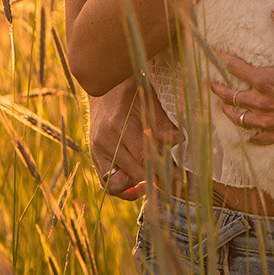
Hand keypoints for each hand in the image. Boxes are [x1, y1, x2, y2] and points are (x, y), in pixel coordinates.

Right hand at [88, 78, 179, 195]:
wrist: (102, 87)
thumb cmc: (130, 92)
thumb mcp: (149, 101)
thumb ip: (163, 123)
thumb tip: (179, 140)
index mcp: (119, 125)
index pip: (144, 156)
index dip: (163, 170)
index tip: (179, 179)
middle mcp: (104, 142)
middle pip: (133, 172)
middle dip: (156, 180)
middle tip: (173, 182)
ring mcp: (96, 151)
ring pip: (116, 185)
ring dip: (136, 186)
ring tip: (154, 180)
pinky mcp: (94, 158)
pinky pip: (107, 183)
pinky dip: (123, 187)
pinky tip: (139, 183)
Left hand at [210, 10, 273, 143]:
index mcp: (264, 80)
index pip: (235, 68)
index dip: (223, 59)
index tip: (216, 54)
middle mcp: (262, 102)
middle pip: (230, 97)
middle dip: (219, 89)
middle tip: (213, 84)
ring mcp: (270, 120)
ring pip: (240, 119)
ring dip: (229, 112)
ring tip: (224, 107)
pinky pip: (259, 138)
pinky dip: (251, 136)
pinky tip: (249, 136)